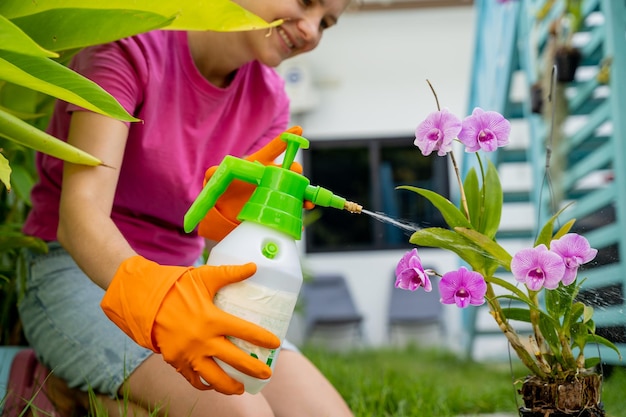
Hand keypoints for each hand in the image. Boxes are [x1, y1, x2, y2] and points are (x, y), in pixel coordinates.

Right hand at [101, 256, 280, 393]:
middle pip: (234, 360)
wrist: (144, 299)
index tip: (276, 344)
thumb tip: (255, 266)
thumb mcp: (204, 276)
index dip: (262, 338)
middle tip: (267, 374)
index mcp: (211, 318)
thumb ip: (230, 273)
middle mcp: (201, 340)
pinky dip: (205, 384)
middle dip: (254, 369)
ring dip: (230, 385)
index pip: (244, 331)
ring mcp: (188, 353)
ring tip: (242, 388)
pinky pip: (193, 379)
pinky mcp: (175, 361)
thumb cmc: (176, 286)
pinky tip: (214, 385)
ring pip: (214, 377)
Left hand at [198, 126, 313, 240]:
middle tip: (297, 174)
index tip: (298, 131)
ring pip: (296, 191)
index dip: (284, 140)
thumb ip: (213, 175)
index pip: (272, 151)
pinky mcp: (277, 209)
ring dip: (304, 195)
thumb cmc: (222, 191)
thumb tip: (211, 172)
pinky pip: (291, 211)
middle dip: (296, 171)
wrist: (224, 214)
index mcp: (259, 165)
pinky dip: (297, 217)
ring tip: (307, 202)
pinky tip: (299, 223)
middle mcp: (271, 178)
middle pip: (290, 171)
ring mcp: (276, 193)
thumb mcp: (216, 181)